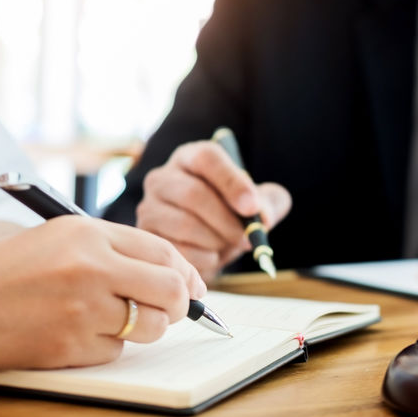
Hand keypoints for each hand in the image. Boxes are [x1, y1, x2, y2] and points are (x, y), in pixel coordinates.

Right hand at [0, 216, 206, 372]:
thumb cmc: (1, 270)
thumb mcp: (57, 239)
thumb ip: (111, 250)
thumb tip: (170, 273)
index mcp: (87, 232)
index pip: (163, 251)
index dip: (187, 272)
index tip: (196, 287)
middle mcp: (91, 266)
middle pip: (171, 289)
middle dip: (183, 304)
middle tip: (175, 310)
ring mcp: (81, 308)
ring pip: (150, 325)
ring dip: (145, 328)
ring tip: (115, 321)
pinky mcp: (68, 346)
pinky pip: (115, 351)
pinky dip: (106, 347)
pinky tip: (76, 335)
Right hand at [135, 140, 291, 281]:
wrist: (209, 244)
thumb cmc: (231, 216)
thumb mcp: (257, 204)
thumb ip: (270, 202)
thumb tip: (262, 216)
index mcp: (192, 158)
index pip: (208, 157)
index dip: (232, 182)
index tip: (252, 207)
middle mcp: (164, 177)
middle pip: (194, 194)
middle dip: (227, 221)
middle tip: (248, 238)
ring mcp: (149, 206)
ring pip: (185, 224)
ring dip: (216, 241)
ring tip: (227, 244)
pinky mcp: (147, 236)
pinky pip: (178, 250)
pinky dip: (203, 258)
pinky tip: (211, 255)